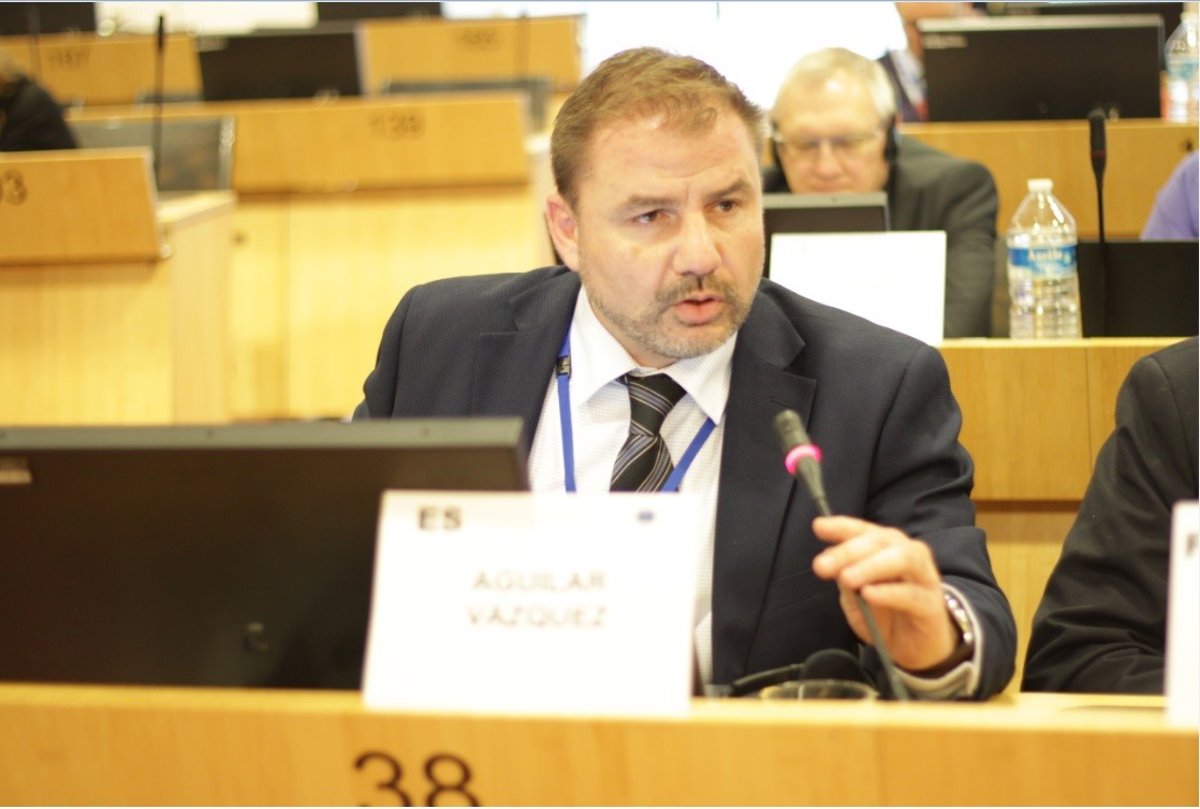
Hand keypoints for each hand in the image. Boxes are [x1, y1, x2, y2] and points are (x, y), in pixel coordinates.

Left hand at [812, 515, 957, 671]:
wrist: (915, 650)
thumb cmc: (885, 617)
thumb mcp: (856, 599)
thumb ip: (846, 579)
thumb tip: (830, 558)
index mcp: (887, 549)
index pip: (865, 531)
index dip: (843, 527)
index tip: (819, 527)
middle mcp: (909, 555)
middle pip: (881, 542)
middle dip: (848, 551)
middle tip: (822, 566)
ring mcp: (924, 578)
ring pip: (903, 559)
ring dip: (871, 566)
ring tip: (846, 578)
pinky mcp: (932, 606)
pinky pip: (912, 594)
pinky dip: (889, 593)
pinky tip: (869, 595)